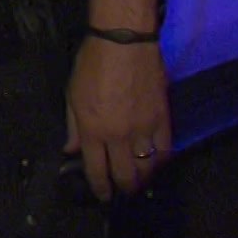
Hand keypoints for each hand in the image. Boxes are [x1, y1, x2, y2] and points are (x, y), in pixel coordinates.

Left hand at [63, 34, 170, 199]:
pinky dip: (161, 162)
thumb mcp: (73, 94)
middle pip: (125, 175)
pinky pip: (165, 150)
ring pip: (147, 168)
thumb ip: (73, 126)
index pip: (97, 171)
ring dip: (143, 179)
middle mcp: (119, 136)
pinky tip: (156, 164)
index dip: (100, 188)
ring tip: (139, 182)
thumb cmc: (92, 64)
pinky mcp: (163, 119)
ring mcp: (144, 129)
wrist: (125, 41)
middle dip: (123, 188)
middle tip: (122, 191)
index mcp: (93, 130)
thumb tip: (72, 150)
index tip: (103, 195)